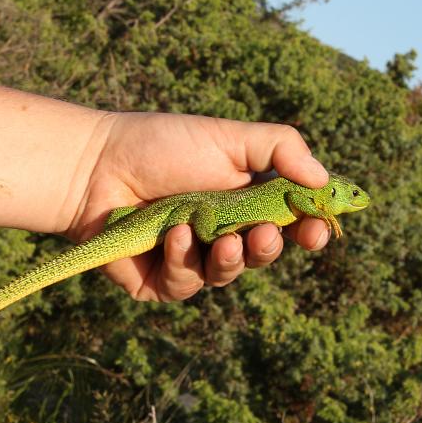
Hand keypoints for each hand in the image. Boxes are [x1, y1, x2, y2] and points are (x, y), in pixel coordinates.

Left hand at [67, 112, 330, 300]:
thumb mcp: (229, 137)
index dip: (308, 230)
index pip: (289, 223)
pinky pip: (185, 285)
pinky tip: (172, 237)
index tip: (318, 229)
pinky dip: (183, 261)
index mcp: (245, 200)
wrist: (96, 164)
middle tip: (263, 235)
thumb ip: (280, 149)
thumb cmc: (162, 146)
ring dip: (228, 259)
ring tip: (220, 238)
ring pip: (227, 275)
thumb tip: (324, 180)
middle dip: (268, 249)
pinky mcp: (160, 281)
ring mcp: (192, 259)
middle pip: (262, 255)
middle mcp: (223, 233)